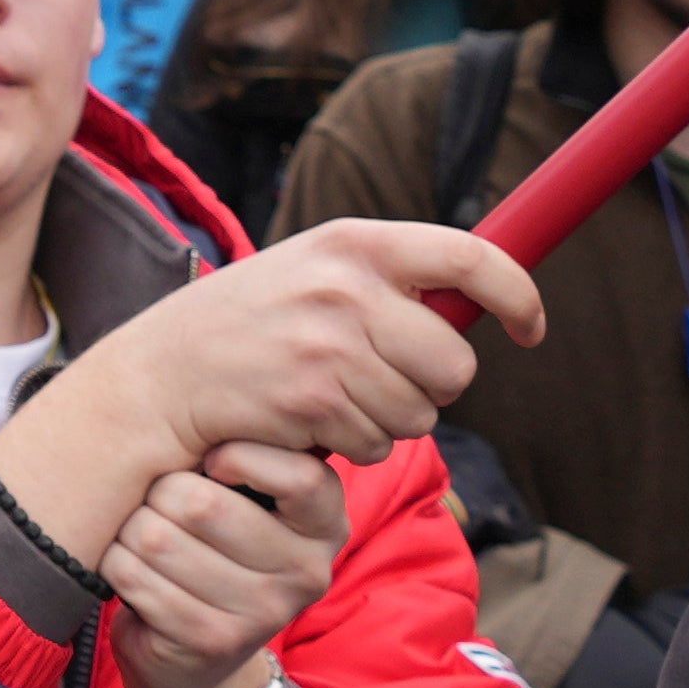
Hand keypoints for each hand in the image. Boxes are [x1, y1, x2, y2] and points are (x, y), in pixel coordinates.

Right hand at [0, 220, 537, 556]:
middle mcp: (348, 285)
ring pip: (421, 412)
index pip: (470, 255)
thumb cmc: (243, 329)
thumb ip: (382, 281)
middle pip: (455, 362)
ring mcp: (332, 344)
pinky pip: (377, 442)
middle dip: (432, 387)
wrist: (158, 378)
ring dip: (387, 421)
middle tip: (382, 382)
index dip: (517, 294)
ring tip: (329, 398)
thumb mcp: (310, 274)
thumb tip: (478, 306)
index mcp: (354, 241)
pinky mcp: (314, 400)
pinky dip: (351, 446)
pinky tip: (306, 423)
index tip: (530, 327)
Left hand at [108, 455, 344, 687]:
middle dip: (158, 494)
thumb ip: (243, 449)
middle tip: (158, 505)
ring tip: (141, 538)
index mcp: (325, 522)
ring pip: (158, 538)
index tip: (208, 463)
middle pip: (201, 502)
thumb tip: (203, 389)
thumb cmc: (213, 549)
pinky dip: (117, 565)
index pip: (296, 474)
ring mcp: (263, 612)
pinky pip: (136, 577)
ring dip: (131, 532)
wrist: (193, 660)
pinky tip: (130, 571)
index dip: (234, 455)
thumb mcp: (245, 496)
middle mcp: (307, 570)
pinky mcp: (213, 641)